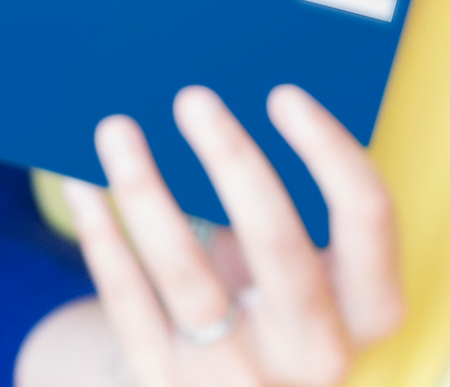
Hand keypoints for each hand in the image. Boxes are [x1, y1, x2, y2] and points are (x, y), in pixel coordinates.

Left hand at [60, 85, 402, 386]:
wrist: (209, 386)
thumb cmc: (255, 300)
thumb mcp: (290, 269)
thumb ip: (272, 205)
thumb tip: (210, 105)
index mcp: (367, 309)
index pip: (368, 219)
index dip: (330, 151)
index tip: (283, 92)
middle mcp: (316, 353)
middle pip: (278, 243)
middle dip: (233, 161)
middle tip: (192, 97)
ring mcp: (240, 378)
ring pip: (187, 273)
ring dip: (147, 190)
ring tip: (116, 128)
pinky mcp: (166, 381)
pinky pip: (127, 300)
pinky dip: (102, 236)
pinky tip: (81, 185)